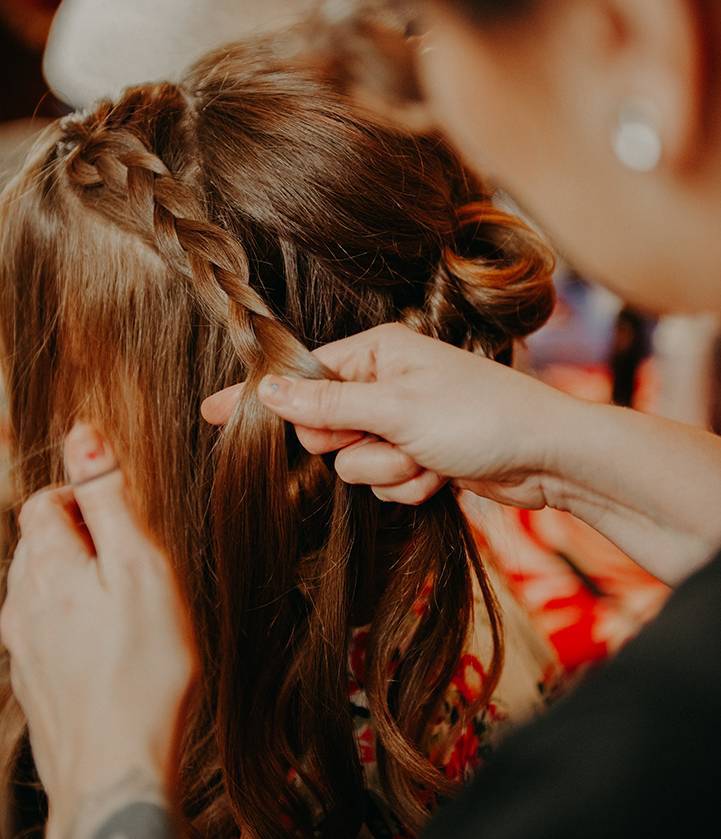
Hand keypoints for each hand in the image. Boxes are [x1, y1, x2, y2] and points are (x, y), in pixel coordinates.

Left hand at [0, 424, 196, 838]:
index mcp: (48, 566)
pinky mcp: (33, 679)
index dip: (82, 493)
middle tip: (131, 557)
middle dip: (80, 534)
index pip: (46, 501)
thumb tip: (85, 435)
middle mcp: (22, 602)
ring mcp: (23, 644)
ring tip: (123, 601)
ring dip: (74, 578)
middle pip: (39, 542)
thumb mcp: (141, 566)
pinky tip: (106, 644)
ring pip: (39, 585)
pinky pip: (44, 628)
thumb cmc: (143, 669)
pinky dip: (71, 620)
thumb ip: (109, 499)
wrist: (114, 768)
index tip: (121, 512)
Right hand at [203, 323, 720, 584]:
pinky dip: (410, 486)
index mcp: (375, 353)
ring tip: (429, 456)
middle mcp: (383, 383)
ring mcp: (400, 422)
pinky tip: (443, 474)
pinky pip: (385, 482)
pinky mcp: (418, 456)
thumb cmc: (481, 415)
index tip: (207, 411)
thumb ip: (328, 403)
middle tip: (391, 437)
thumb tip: (269, 391)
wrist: (548, 457)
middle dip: (353, 444)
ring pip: (353, 462)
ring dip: (389, 470)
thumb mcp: (397, 408)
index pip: (302, 375)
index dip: (261, 397)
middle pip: (321, 427)